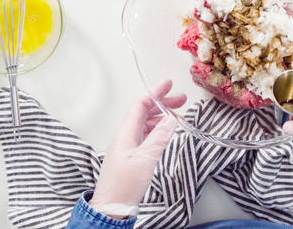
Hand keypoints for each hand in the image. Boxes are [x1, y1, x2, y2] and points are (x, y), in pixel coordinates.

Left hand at [89, 80, 186, 216]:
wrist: (112, 207)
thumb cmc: (123, 186)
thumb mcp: (145, 159)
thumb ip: (159, 137)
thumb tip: (171, 118)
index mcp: (125, 133)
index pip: (140, 104)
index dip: (155, 92)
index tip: (168, 85)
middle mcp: (125, 136)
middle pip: (144, 112)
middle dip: (162, 103)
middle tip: (180, 100)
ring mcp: (127, 146)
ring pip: (145, 123)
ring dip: (161, 117)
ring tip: (178, 116)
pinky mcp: (131, 156)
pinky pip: (145, 135)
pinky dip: (158, 130)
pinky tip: (166, 132)